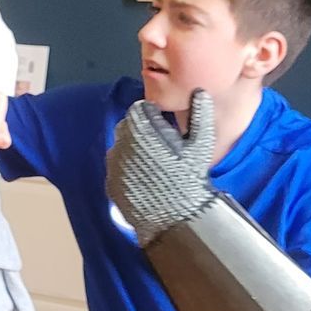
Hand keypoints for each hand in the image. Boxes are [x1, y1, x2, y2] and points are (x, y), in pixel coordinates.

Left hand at [105, 89, 216, 244]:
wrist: (176, 219)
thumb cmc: (190, 178)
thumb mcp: (200, 145)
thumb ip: (199, 115)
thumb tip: (199, 91)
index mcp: (141, 130)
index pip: (139, 109)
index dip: (152, 114)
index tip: (162, 123)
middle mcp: (121, 144)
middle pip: (127, 126)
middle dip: (141, 130)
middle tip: (160, 144)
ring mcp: (113, 165)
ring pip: (120, 147)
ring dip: (133, 150)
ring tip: (153, 164)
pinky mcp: (110, 182)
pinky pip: (116, 168)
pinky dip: (127, 169)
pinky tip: (145, 179)